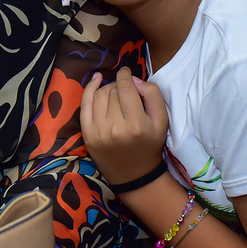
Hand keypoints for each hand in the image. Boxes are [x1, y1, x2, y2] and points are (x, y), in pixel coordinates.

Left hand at [79, 67, 168, 186]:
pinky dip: (89, 89)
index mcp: (136, 124)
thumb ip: (153, 95)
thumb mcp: (162, 121)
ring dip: (107, 89)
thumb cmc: (149, 145)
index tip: (126, 72)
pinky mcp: (87, 135)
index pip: (126, 88)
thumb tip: (134, 79)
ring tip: (116, 92)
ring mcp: (98, 132)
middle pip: (113, 91)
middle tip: (126, 92)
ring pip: (99, 95)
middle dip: (120, 86)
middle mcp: (115, 128)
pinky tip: (96, 80)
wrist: (134, 174)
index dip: (125, 75)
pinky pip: (85, 104)